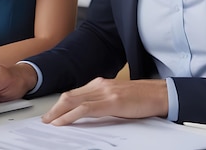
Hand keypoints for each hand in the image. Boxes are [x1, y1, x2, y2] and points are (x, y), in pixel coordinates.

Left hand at [42, 78, 167, 125]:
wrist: (160, 94)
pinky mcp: (111, 101)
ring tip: (49, 122)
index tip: (52, 113)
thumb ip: (103, 101)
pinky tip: (62, 122)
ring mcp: (105, 92)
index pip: (75, 93)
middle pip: (70, 96)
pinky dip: (70, 115)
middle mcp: (100, 84)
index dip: (61, 103)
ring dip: (58, 112)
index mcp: (101, 83)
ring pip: (74, 101)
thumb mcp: (118, 97)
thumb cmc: (142, 98)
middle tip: (45, 119)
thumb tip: (87, 112)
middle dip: (55, 108)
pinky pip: (84, 109)